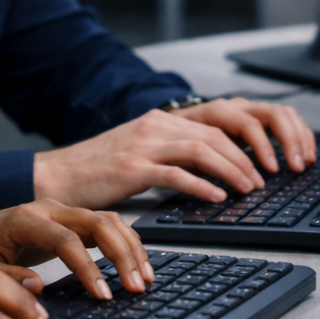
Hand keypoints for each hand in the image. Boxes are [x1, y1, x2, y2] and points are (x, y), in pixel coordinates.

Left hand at [0, 198, 150, 298]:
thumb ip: (6, 279)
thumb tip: (38, 289)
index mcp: (23, 218)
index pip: (65, 239)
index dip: (88, 267)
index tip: (103, 295)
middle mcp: (47, 209)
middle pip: (96, 221)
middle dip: (121, 254)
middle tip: (135, 287)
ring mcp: (61, 213)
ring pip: (107, 220)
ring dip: (130, 248)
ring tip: (144, 280)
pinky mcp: (71, 222)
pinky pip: (106, 227)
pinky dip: (125, 244)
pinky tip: (137, 266)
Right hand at [34, 108, 269, 207]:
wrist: (56, 177)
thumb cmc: (96, 171)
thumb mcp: (139, 153)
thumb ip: (171, 154)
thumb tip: (211, 171)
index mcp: (158, 120)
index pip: (214, 121)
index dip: (243, 140)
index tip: (260, 161)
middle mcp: (153, 126)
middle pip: (214, 133)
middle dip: (246, 156)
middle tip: (263, 179)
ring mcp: (142, 145)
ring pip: (201, 149)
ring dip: (231, 170)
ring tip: (249, 188)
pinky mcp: (131, 168)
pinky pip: (176, 174)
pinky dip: (202, 185)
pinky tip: (217, 198)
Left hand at [169, 97, 314, 174]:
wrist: (175, 122)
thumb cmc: (181, 139)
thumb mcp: (185, 150)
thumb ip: (200, 163)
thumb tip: (219, 187)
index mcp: (218, 111)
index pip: (249, 124)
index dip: (263, 147)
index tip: (272, 170)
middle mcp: (238, 106)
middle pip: (274, 114)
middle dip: (289, 141)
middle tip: (296, 167)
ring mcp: (251, 109)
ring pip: (285, 113)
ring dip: (299, 137)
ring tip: (306, 161)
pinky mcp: (261, 116)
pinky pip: (289, 119)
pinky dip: (301, 135)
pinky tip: (307, 154)